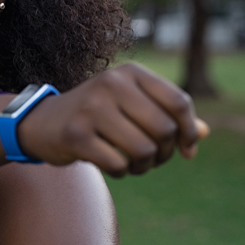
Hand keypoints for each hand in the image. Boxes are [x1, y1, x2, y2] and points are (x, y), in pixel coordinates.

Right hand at [18, 62, 210, 176]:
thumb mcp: (130, 106)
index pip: (178, 102)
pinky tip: (113, 166)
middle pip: (164, 129)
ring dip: (144, 166)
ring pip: (144, 150)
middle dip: (165, 153)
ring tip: (133, 164)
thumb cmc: (95, 115)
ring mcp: (91, 108)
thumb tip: (203, 133)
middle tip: (152, 159)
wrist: (41, 123)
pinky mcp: (76, 134)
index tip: (187, 149)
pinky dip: (122, 172)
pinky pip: (119, 164)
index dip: (189, 131)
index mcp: (128, 72)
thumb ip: (166, 116)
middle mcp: (110, 84)